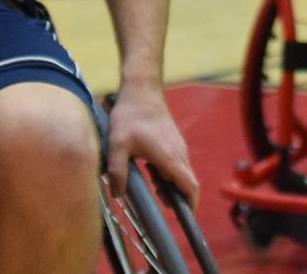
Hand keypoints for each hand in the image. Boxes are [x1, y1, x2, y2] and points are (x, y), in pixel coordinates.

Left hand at [106, 85, 198, 201]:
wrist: (142, 90)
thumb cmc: (130, 116)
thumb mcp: (117, 146)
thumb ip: (117, 172)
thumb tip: (117, 195)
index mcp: (169, 158)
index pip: (190, 186)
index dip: (190, 204)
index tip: (184, 217)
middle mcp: (179, 153)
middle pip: (188, 182)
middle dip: (178, 197)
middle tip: (159, 205)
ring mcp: (179, 146)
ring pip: (183, 173)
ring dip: (172, 185)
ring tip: (152, 190)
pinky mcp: (175, 141)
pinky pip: (178, 164)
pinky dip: (169, 174)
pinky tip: (150, 172)